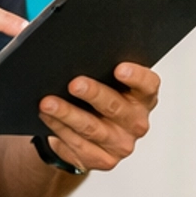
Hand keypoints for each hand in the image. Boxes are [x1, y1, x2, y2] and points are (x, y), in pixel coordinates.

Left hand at [37, 63, 161, 172]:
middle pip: (116, 107)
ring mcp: (122, 144)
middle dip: (94, 94)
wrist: (88, 133)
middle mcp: (137, 121)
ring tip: (47, 101)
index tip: (118, 67)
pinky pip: (79, 145)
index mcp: (143, 96)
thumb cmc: (96, 97)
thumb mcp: (103, 79)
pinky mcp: (104, 160)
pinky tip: (46, 116)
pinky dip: (59, 129)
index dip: (136, 77)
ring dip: (67, 114)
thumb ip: (98, 61)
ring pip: (92, 128)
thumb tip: (69, 36)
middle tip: (74, 83)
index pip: (148, 85)